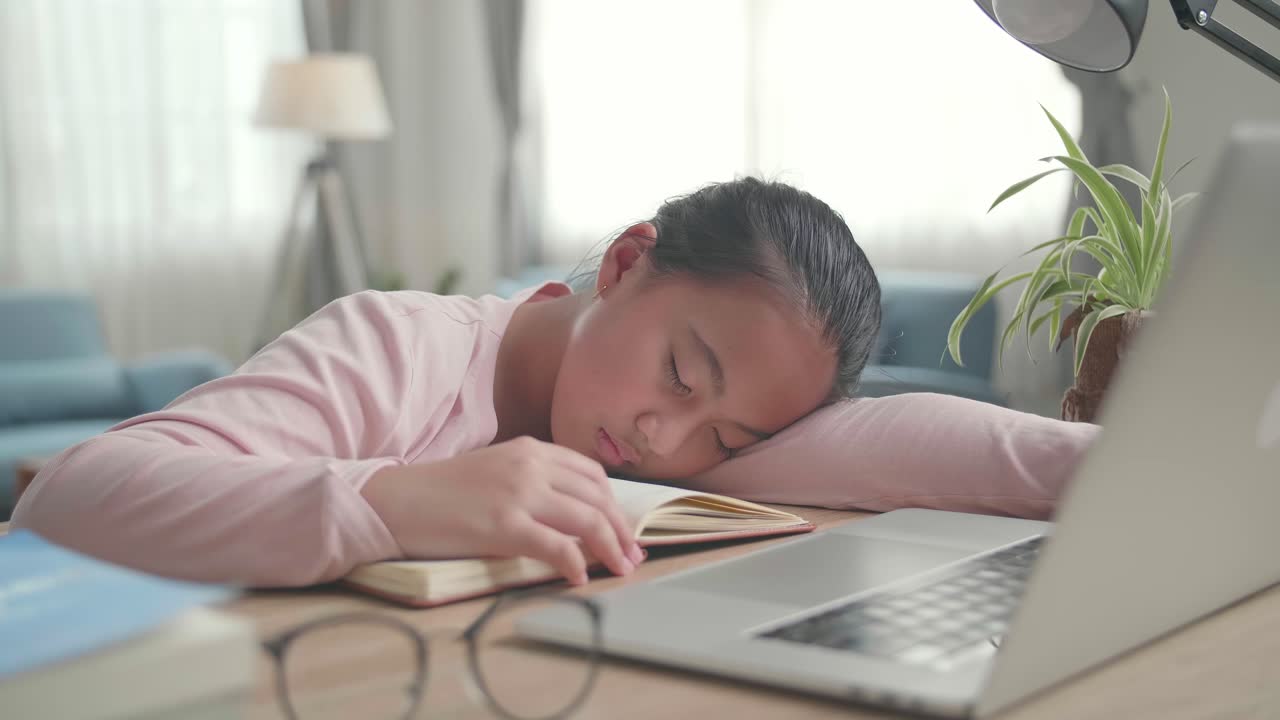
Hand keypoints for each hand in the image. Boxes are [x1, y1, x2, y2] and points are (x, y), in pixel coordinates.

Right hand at [361, 436, 643, 584]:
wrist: (395, 500)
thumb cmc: (441, 493)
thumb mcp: (494, 471)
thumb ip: (532, 482)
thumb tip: (570, 514)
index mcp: (530, 449)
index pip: (591, 474)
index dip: (614, 504)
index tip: (624, 530)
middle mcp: (530, 465)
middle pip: (598, 498)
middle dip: (621, 530)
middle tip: (632, 556)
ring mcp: (518, 493)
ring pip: (587, 521)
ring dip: (610, 549)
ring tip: (619, 570)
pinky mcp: (503, 524)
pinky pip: (557, 546)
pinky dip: (575, 564)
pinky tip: (578, 579)